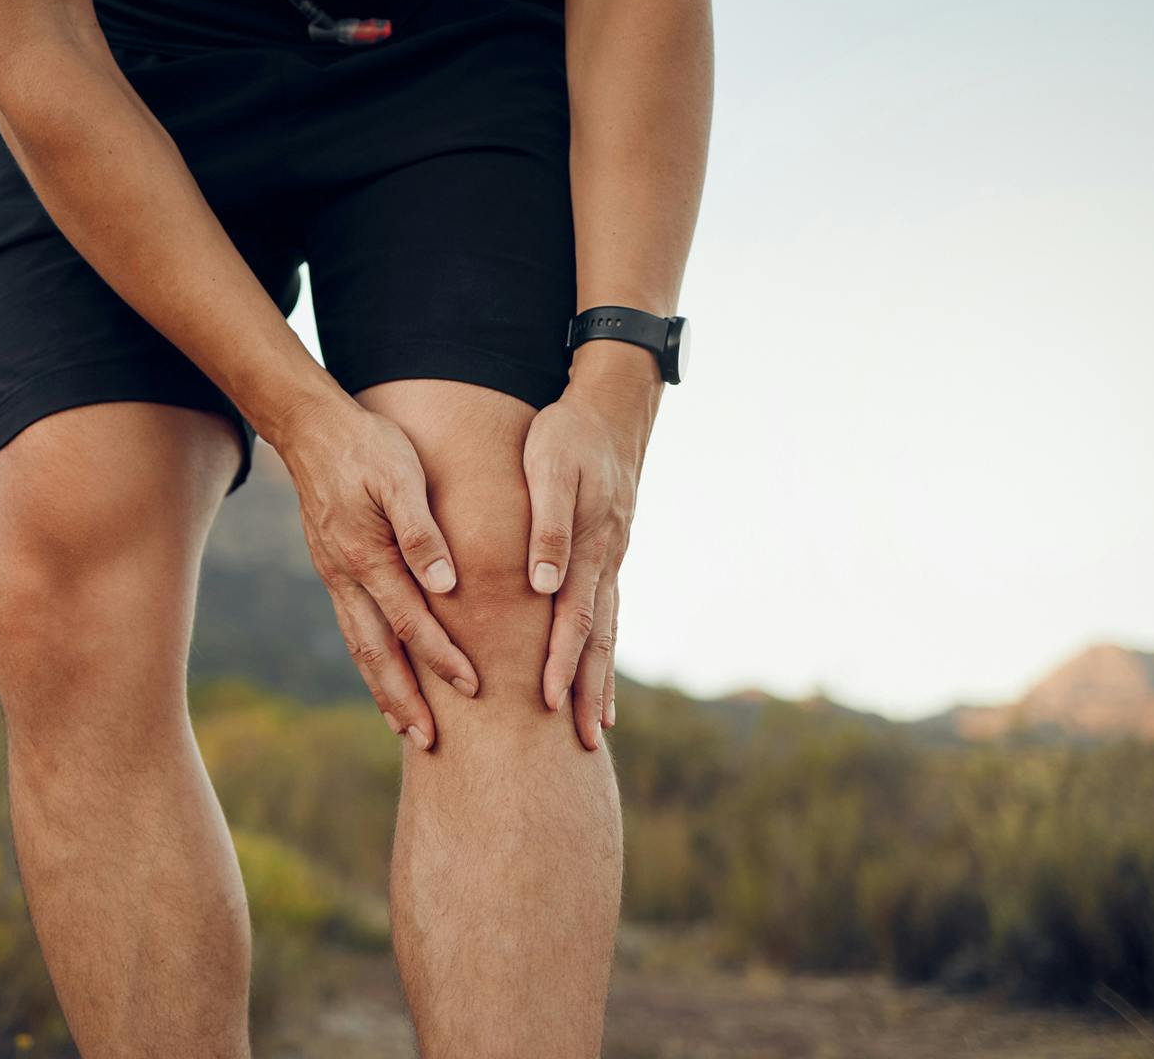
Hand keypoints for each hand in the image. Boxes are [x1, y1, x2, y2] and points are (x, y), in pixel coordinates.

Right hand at [274, 396, 475, 751]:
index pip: (411, 621)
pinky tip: (383, 678)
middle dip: (404, 699)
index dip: (442, 657)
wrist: (312, 429)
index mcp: (367, 555)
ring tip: (405, 726)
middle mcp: (346, 576)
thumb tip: (446, 583)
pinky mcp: (334, 571)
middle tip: (428, 740)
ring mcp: (335, 576)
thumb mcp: (401, 475)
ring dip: (383, 690)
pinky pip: (353, 628)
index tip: (473, 686)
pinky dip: (369, 661)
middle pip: (377, 652)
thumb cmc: (368, 445)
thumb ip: (421, 530)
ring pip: (360, 647)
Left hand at [522, 364, 661, 750]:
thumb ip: (548, 525)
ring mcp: (611, 563)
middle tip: (583, 742)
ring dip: (601, 682)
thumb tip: (543, 583)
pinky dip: (603, 652)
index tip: (551, 701)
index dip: (562, 660)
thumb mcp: (551, 469)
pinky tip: (599, 677)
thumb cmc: (568, 437)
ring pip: (607, 633)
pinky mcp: (607, 558)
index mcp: (590, 545)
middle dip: (589, 691)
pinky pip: (606, 615)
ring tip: (597, 728)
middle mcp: (605, 562)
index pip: (574, 616)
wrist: (608, 412)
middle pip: (598, 639)